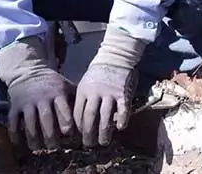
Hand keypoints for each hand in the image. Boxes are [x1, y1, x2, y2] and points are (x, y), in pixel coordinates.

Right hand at [0, 34, 75, 150]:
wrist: (29, 69)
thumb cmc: (52, 83)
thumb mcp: (65, 86)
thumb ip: (75, 99)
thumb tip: (91, 116)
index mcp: (57, 94)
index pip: (63, 111)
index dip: (66, 125)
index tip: (68, 135)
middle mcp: (42, 98)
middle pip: (46, 120)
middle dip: (50, 136)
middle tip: (54, 148)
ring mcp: (27, 102)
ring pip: (29, 123)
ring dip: (33, 138)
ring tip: (38, 148)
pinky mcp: (14, 106)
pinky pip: (13, 122)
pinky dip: (15, 135)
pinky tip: (19, 144)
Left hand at [74, 27, 147, 146]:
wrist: (116, 56)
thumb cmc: (99, 72)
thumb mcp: (85, 82)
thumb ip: (84, 99)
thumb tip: (80, 121)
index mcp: (83, 90)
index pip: (78, 113)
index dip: (78, 127)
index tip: (80, 135)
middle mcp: (95, 93)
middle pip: (90, 118)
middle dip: (88, 134)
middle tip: (89, 144)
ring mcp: (110, 93)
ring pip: (105, 117)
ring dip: (104, 133)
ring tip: (104, 142)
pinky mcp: (123, 94)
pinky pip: (123, 110)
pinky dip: (121, 121)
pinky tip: (120, 128)